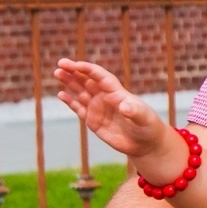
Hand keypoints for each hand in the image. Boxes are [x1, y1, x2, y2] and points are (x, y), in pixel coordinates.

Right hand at [54, 58, 168, 159]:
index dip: (88, 70)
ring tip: (58, 72)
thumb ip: (134, 112)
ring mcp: (98, 108)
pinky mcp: (93, 121)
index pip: (101, 77)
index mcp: (117, 93)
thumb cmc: (148, 127)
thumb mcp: (143, 118)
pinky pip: (79, 108)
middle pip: (88, 80)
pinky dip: (70, 101)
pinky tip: (61, 94)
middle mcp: (106, 97)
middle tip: (61, 63)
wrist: (145, 143)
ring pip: (81, 91)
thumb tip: (124, 107)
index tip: (76, 65)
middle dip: (74, 71)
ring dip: (69, 82)